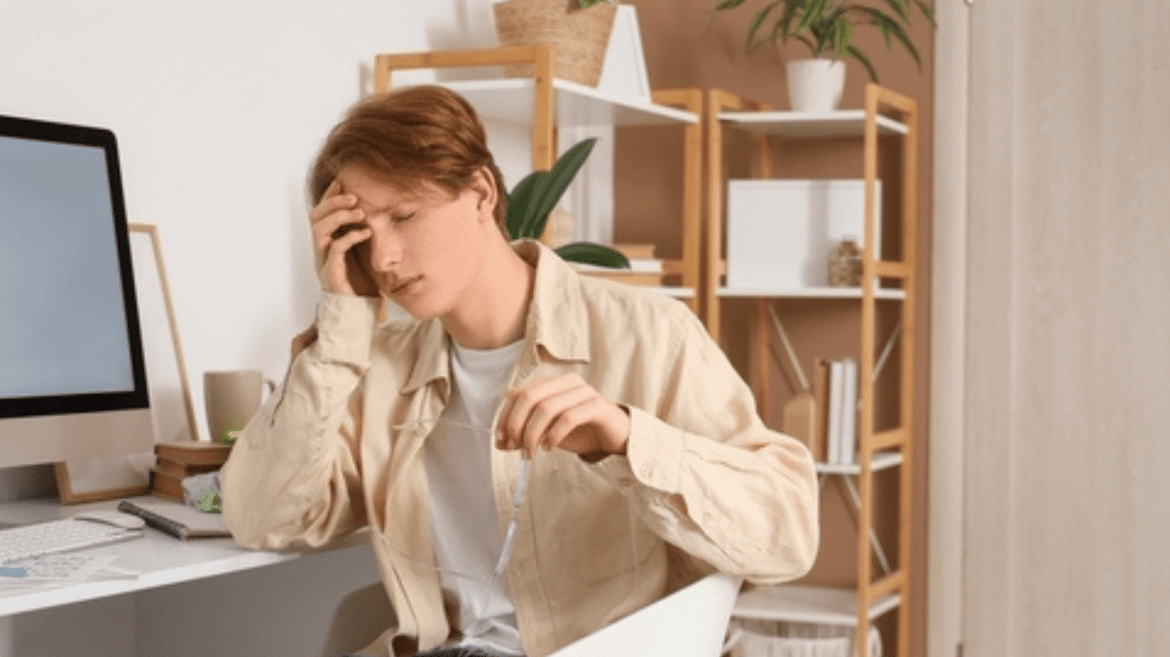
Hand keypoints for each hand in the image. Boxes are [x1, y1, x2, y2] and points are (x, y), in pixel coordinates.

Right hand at [310, 180, 377, 296]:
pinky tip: (366, 232)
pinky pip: (335, 249)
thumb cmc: (363, 280)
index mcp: (327, 241)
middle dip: (332, 202)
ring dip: (339, 217)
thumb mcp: (363, 251)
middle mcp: (321, 249)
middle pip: (315, 217)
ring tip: (360, 213)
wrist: (360, 310)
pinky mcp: (332, 273)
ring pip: (320, 230)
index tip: (342, 181)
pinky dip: (350, 237)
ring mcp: (324, 261)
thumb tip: (377, 210)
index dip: (329, 195)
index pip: (321, 212)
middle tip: (354, 197)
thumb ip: (362, 232)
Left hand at [497, 373, 629, 460]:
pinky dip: (553, 435)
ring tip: (531, 453)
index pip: (519, 393)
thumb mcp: (547, 433)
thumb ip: (525, 435)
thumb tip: (500, 443)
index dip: (505, 415)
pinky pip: (568, 418)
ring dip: (533, 434)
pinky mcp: (597, 406)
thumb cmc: (580, 431)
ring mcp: (583, 392)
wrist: (615, 436)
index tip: (501, 438)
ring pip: (547, 407)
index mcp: (552, 383)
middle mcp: (566, 382)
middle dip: (516, 424)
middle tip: (515, 446)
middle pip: (529, 397)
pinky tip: (549, 447)